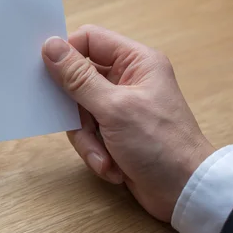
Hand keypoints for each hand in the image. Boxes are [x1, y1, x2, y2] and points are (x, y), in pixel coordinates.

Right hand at [42, 25, 214, 221]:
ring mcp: (118, 106)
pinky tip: (113, 167)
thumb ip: (78, 77)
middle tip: (85, 126)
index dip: (66, 55)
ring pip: (77, 111)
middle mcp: (126, 79)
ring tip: (105, 156)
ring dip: (87, 138)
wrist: (183, 191)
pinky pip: (86, 132)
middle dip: (77, 111)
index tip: (49, 75)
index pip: (88, 40)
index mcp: (135, 61)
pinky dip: (94, 151)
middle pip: (77, 80)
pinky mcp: (113, 130)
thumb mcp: (113, 108)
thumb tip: (50, 46)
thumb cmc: (160, 144)